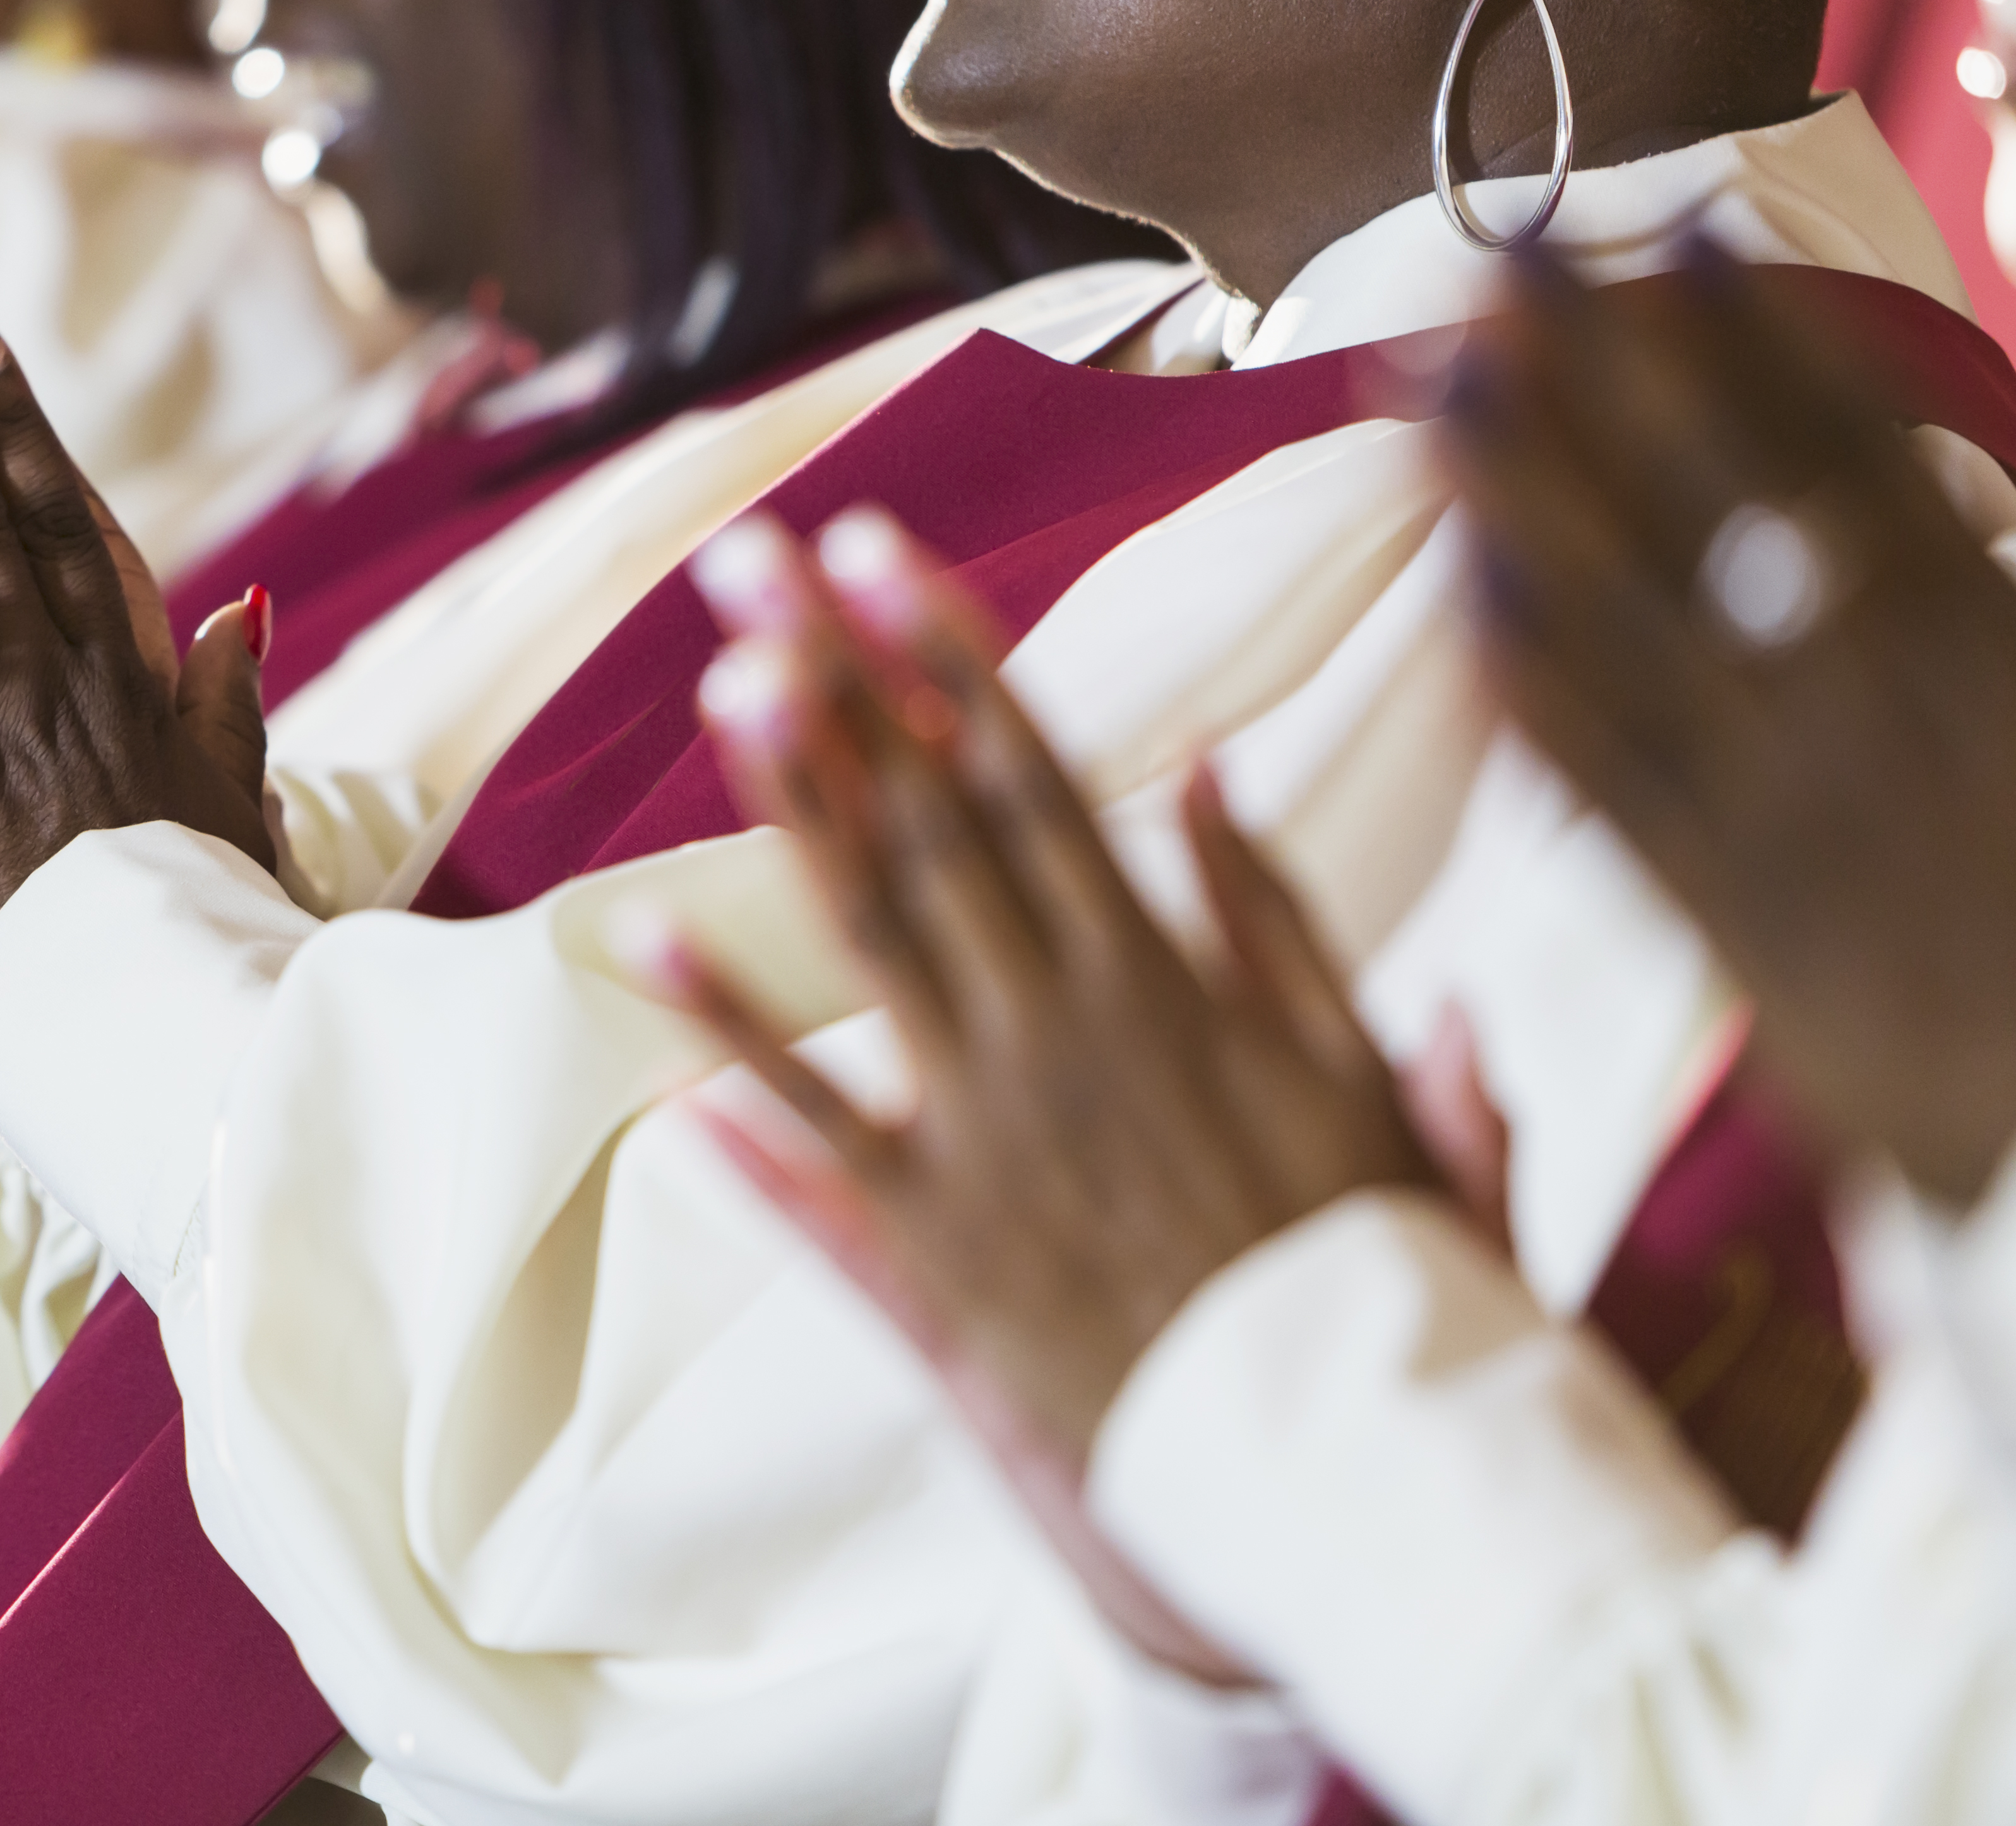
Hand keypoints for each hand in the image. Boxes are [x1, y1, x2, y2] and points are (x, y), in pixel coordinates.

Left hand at [626, 508, 1435, 1664]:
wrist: (1346, 1467)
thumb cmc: (1373, 1270)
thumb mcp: (1359, 1070)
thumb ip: (1278, 918)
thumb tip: (1216, 768)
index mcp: (1162, 977)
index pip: (1032, 775)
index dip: (945, 653)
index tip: (878, 547)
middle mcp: (1062, 1029)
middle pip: (929, 820)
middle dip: (838, 679)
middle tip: (750, 562)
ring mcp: (990, 1133)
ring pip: (869, 938)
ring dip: (788, 804)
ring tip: (714, 684)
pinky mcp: (939, 1243)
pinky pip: (813, 1129)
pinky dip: (728, 1037)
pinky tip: (642, 940)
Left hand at [1446, 243, 2015, 1202]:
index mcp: (2009, 661)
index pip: (1859, 463)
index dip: (1764, 344)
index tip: (1681, 236)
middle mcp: (1878, 723)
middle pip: (1715, 518)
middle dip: (1605, 383)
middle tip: (1505, 260)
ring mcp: (1795, 825)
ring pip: (1634, 636)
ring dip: (1529, 507)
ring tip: (1439, 397)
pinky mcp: (1738, 933)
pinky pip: (1618, 803)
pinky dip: (1541, 705)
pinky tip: (1464, 615)